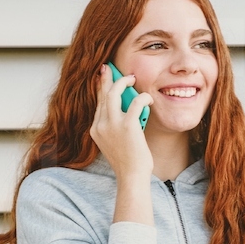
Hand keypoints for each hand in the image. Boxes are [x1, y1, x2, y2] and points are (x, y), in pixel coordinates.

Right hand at [89, 63, 153, 180]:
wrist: (131, 176)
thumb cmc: (128, 161)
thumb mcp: (115, 142)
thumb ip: (114, 126)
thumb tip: (126, 108)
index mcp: (95, 129)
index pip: (97, 103)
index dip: (101, 88)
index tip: (103, 77)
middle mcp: (100, 125)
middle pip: (102, 94)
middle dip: (107, 78)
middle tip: (110, 67)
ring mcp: (112, 125)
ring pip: (113, 93)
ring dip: (123, 83)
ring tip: (132, 78)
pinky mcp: (127, 126)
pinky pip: (136, 103)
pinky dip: (143, 97)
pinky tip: (148, 98)